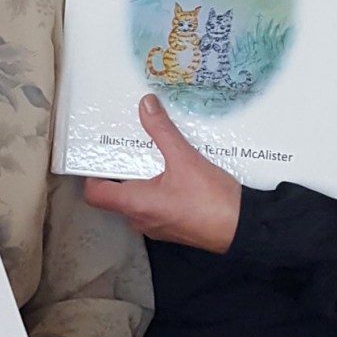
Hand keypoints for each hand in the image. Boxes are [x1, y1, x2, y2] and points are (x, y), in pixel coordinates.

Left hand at [83, 94, 240, 252]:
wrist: (244, 230)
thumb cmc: (212, 202)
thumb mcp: (185, 159)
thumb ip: (161, 131)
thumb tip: (146, 106)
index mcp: (135, 204)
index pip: (95, 194)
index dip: (92, 174)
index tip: (100, 154)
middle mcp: (141, 219)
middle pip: (116, 194)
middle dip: (120, 170)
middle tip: (127, 146)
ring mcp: (157, 226)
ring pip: (137, 200)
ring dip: (141, 179)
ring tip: (150, 154)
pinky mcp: (173, 226)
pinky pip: (155, 206)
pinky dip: (157, 189)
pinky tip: (172, 172)